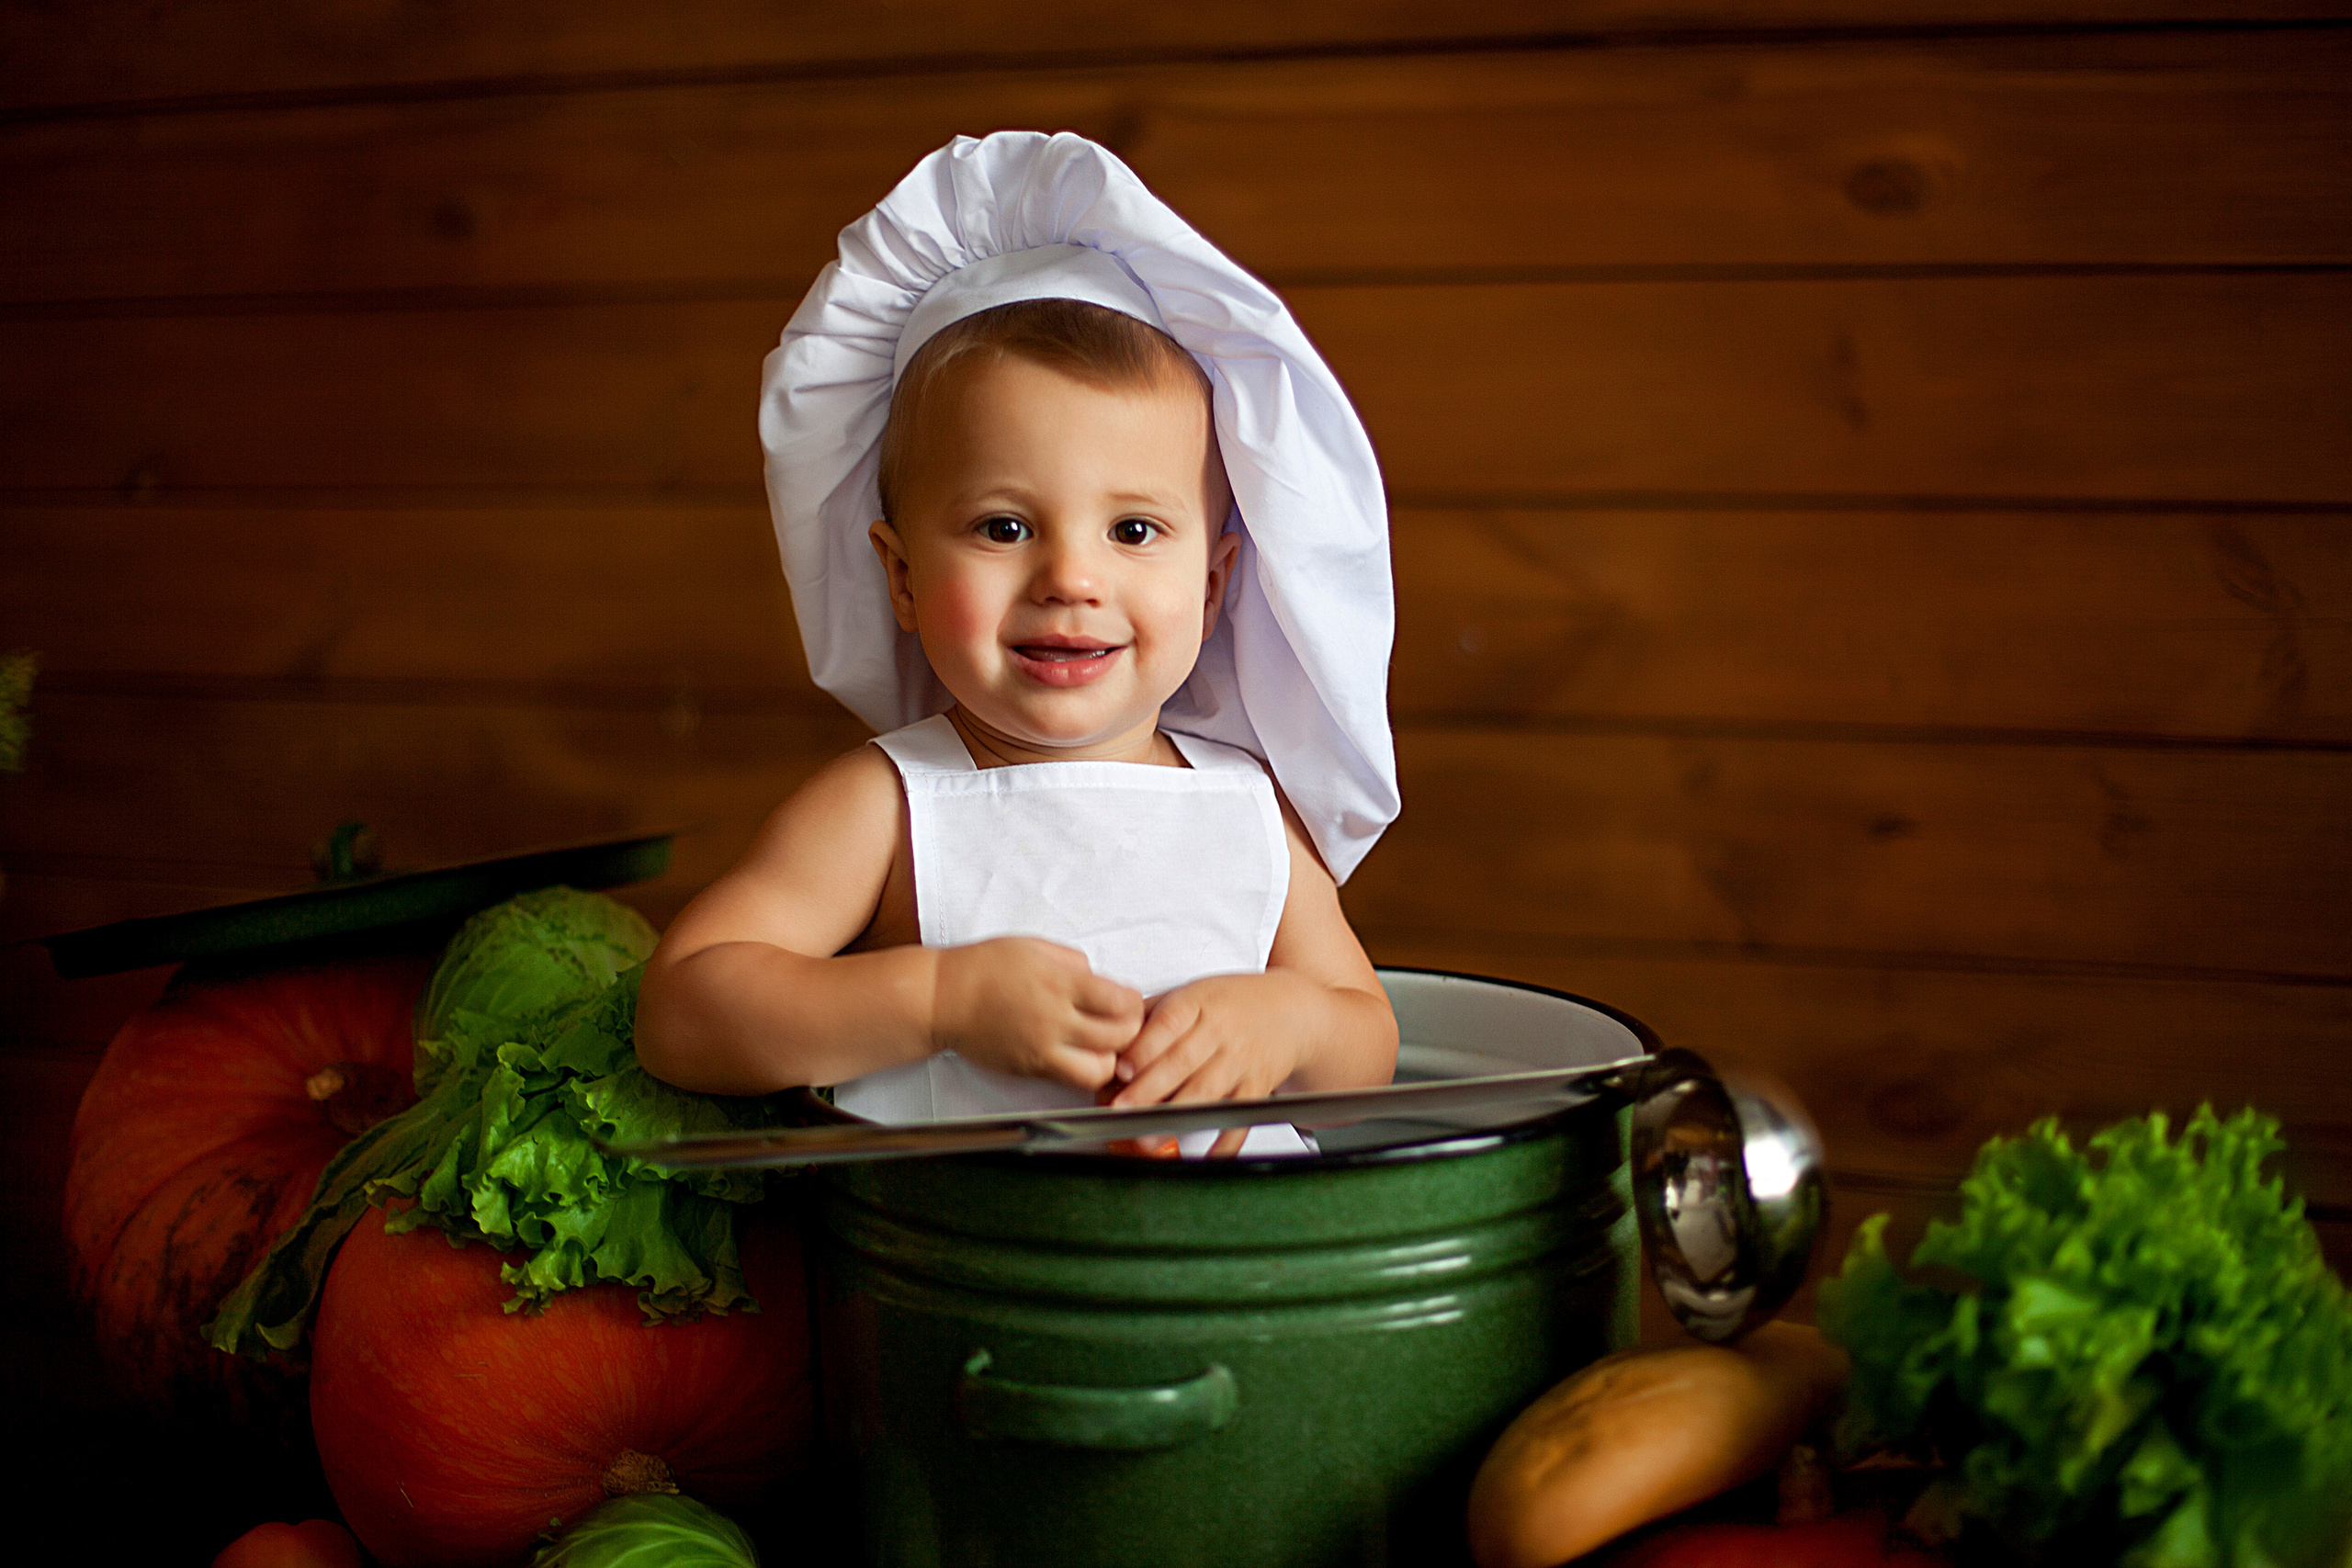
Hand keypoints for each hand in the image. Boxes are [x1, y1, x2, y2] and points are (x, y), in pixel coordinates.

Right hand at [933, 937, 1143, 1092]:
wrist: (943, 1000)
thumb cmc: (984, 968)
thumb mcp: (1035, 947)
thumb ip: (1075, 964)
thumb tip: (1101, 983)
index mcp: (1058, 983)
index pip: (1121, 1003)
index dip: (1134, 1003)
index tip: (1128, 1000)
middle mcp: (1053, 1020)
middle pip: (1119, 1038)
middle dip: (1130, 1030)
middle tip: (1123, 1023)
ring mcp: (1041, 1050)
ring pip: (1100, 1070)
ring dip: (1110, 1058)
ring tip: (1103, 1045)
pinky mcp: (1030, 1071)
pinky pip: (1071, 1080)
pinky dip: (1084, 1070)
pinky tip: (1080, 1055)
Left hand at [1105, 973, 1311, 1154]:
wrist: (1291, 1012)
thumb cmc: (1233, 1004)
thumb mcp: (1193, 993)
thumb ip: (1152, 1014)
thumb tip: (1109, 1038)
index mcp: (1198, 1004)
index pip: (1168, 1024)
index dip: (1144, 1048)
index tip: (1121, 1069)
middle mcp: (1221, 1032)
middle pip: (1182, 1062)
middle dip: (1149, 1089)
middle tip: (1122, 1110)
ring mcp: (1241, 1062)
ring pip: (1207, 1092)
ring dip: (1176, 1117)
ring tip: (1147, 1137)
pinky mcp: (1257, 1089)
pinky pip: (1239, 1118)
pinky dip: (1224, 1142)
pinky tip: (1204, 1157)